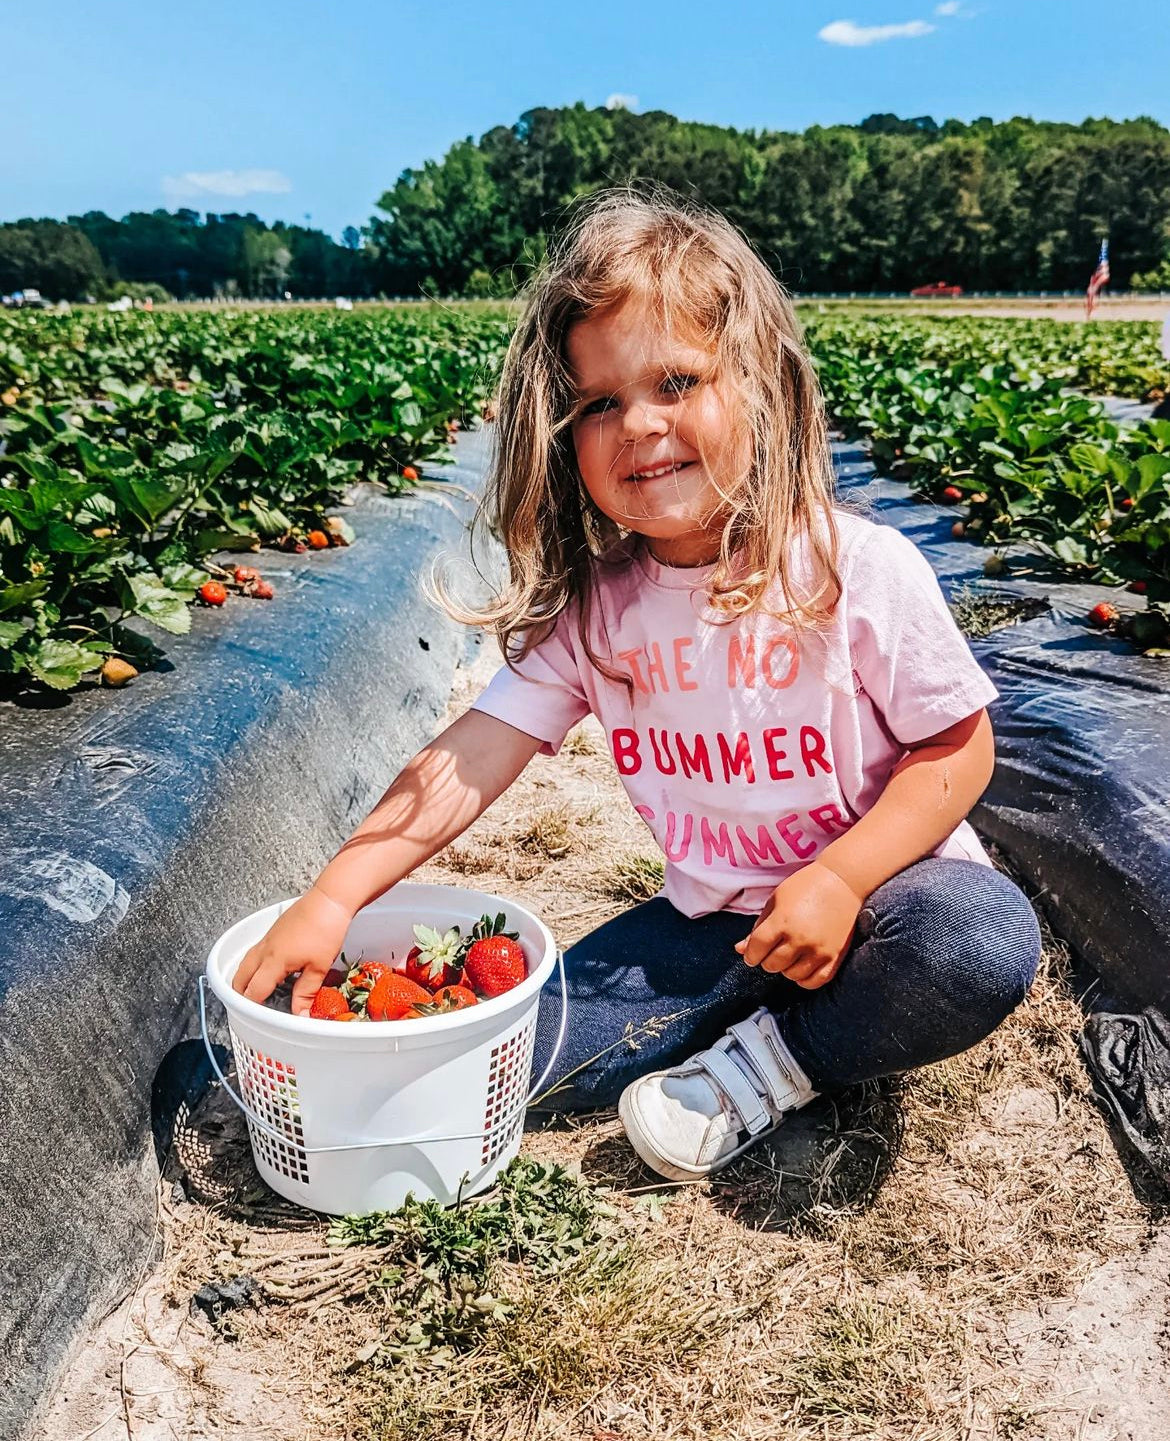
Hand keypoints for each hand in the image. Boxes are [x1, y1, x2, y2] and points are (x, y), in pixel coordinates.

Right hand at [232, 884, 355, 1015]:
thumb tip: (301, 1015)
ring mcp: (267, 939)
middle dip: (242, 996)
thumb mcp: (319, 967)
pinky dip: (255, 966)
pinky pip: (255, 953)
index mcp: (273, 961)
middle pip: (240, 978)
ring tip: (259, 992)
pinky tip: (272, 970)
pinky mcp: (273, 932)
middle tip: (254, 1008)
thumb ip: (306, 993)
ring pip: (245, 964)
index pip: (253, 992)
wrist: (329, 899)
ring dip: (246, 980)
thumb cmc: (326, 929)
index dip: (254, 1008)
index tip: (260, 1019)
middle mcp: (264, 950)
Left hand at [734, 862, 862, 988]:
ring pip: (792, 975)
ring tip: (789, 954)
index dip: (750, 955)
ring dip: (785, 968)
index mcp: (782, 921)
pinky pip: (815, 981)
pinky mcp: (835, 956)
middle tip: (772, 950)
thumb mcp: (776, 900)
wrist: (843, 881)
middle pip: (772, 965)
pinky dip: (804, 979)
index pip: (756, 949)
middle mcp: (800, 938)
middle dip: (767, 960)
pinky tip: (801, 966)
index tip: (752, 953)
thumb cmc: (805, 885)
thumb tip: (740, 950)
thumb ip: (758, 927)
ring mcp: (819, 950)